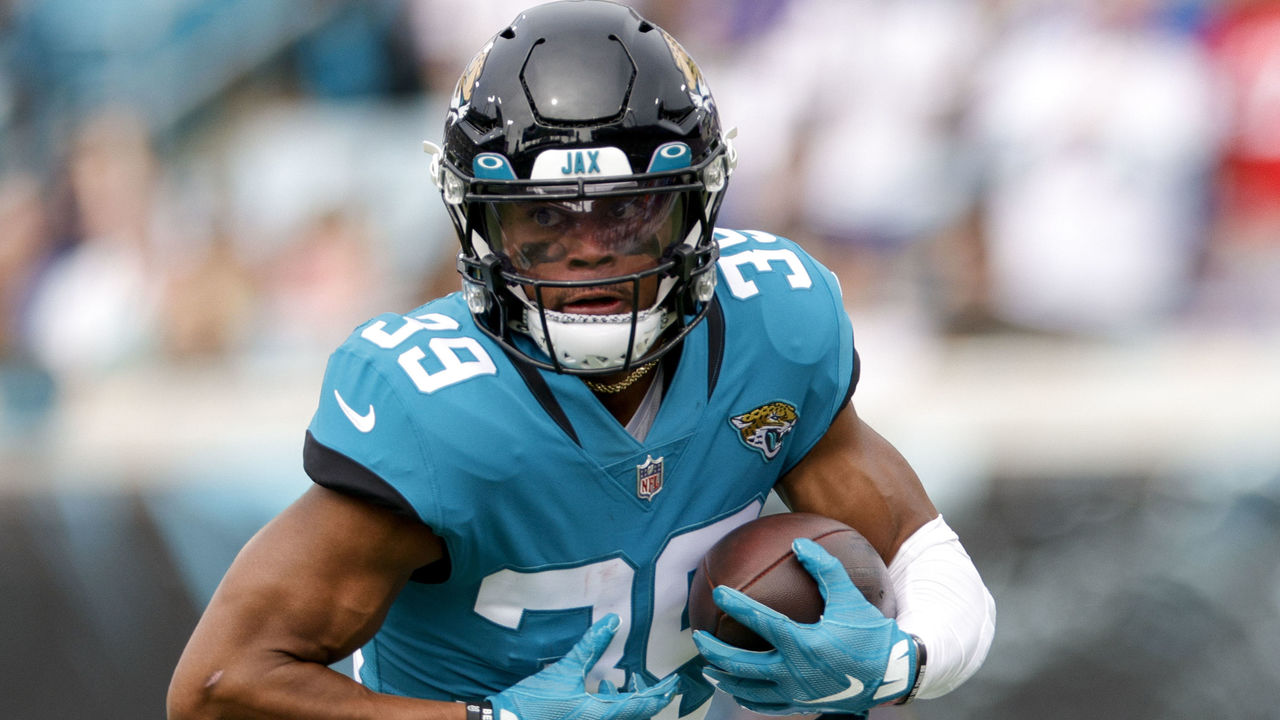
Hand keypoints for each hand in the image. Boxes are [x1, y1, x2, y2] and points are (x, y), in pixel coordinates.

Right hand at [487, 614, 678, 719]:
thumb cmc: (534, 701)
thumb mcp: (564, 670)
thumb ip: (590, 645)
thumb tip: (612, 621)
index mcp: (600, 714)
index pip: (642, 705)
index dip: (661, 693)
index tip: (673, 682)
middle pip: (637, 716)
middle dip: (650, 699)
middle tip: (661, 683)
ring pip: (622, 717)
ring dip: (631, 701)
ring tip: (630, 681)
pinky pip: (607, 716)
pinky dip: (613, 703)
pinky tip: (602, 687)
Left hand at [692, 538, 917, 714]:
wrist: (892, 675)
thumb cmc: (871, 634)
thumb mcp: (850, 597)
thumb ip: (824, 568)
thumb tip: (799, 542)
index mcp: (804, 644)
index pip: (760, 622)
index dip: (736, 605)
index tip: (718, 592)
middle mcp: (795, 673)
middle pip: (742, 665)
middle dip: (715, 652)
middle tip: (698, 637)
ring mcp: (797, 694)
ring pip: (749, 691)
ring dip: (725, 679)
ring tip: (708, 669)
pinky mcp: (803, 706)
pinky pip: (767, 707)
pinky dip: (748, 698)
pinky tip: (739, 691)